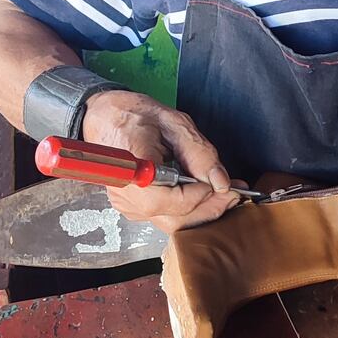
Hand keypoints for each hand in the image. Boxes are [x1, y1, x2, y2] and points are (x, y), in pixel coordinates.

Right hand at [82, 89, 240, 232]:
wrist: (103, 116)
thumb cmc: (134, 114)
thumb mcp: (174, 123)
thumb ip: (199, 153)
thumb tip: (220, 182)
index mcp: (132, 169)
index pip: (168, 200)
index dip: (200, 197)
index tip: (225, 186)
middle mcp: (126, 193)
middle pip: (173, 220)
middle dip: (209, 210)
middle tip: (234, 194)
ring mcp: (127, 203)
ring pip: (170, 223)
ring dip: (201, 211)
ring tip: (224, 194)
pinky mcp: (132, 206)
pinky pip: (164, 216)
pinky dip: (187, 209)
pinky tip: (203, 193)